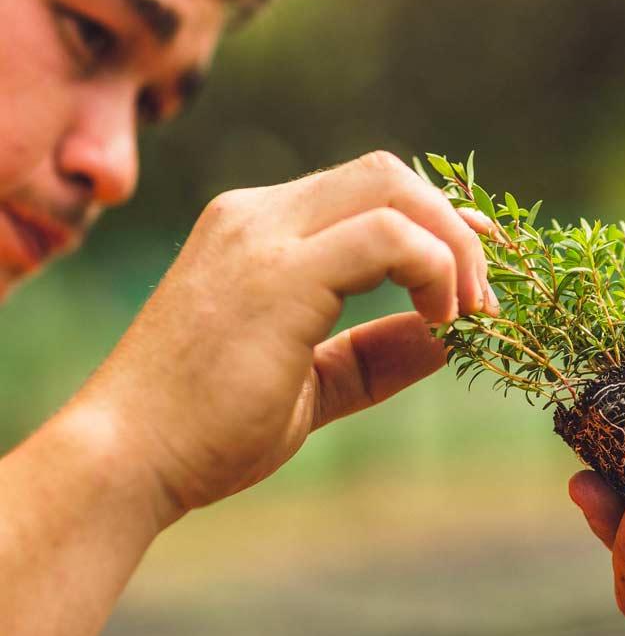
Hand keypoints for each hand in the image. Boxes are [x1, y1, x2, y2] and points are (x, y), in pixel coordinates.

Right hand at [77, 151, 498, 515]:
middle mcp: (258, 216)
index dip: (438, 223)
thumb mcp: (316, 380)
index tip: (479, 275)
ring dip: (453, 246)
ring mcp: (263, 237)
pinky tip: (441, 320)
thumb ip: (378, 352)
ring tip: (468, 314)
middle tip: (484, 299)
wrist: (129, 461)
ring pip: (394, 189)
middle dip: (456, 228)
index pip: (371, 190)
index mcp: (261, 231)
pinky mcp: (276, 274)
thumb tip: (450, 336)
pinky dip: (434, 268)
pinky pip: (387, 237)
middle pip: (389, 174)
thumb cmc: (212, 428)